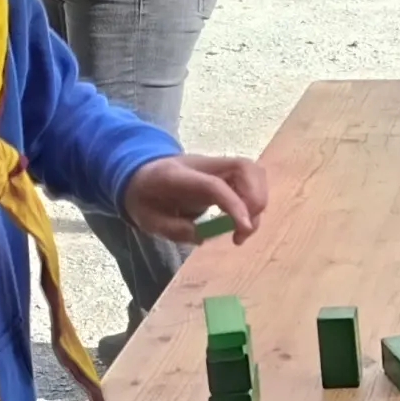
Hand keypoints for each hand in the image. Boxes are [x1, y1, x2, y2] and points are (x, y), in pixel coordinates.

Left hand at [121, 153, 269, 244]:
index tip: (244, 230)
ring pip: (253, 171)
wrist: (140, 173)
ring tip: (244, 228)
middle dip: (255, 200)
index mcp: (177, 175)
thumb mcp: (146, 219)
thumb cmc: (143, 197)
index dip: (234, 205)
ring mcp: (216, 166)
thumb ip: (173, 228)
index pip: (214, 185)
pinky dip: (254, 200)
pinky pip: (251, 179)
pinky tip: (242, 220)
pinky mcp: (225, 172)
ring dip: (258, 200)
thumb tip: (202, 235)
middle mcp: (202, 165)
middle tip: (244, 230)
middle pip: (244, 168)